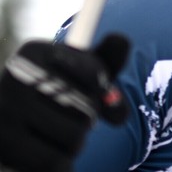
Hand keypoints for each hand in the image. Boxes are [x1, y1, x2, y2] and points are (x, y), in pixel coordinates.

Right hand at [0, 34, 129, 171]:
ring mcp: (3, 111)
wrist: (17, 121)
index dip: (102, 87)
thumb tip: (119, 50)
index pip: (97, 74)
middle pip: (87, 108)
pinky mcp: (1, 145)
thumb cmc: (60, 90)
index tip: (92, 87)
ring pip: (74, 137)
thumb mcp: (84, 71)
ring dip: (77, 141)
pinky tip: (49, 150)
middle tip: (72, 114)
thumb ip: (109, 59)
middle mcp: (14, 77)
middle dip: (88, 117)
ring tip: (60, 132)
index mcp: (35, 52)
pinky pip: (54, 162)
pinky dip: (62, 161)